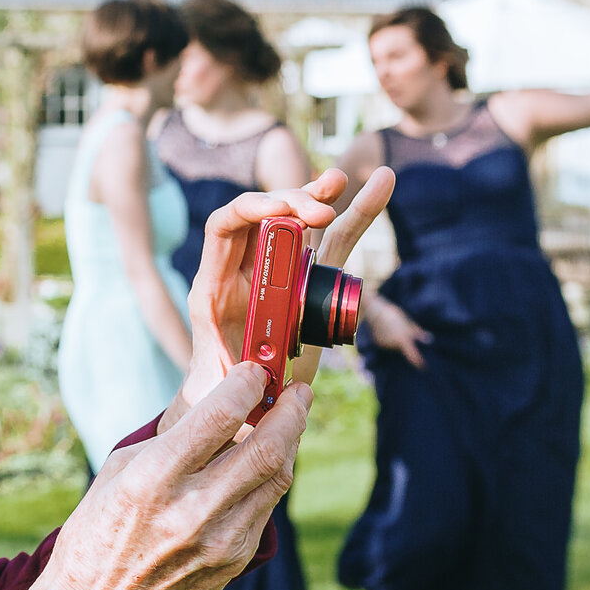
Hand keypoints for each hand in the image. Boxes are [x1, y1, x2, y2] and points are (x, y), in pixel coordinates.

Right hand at [3, 362, 307, 589]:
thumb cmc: (99, 532)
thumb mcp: (119, 470)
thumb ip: (172, 437)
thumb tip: (217, 397)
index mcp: (151, 479)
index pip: (218, 417)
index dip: (247, 384)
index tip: (256, 368)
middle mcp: (190, 510)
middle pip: (265, 448)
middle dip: (290, 410)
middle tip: (296, 390)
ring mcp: (219, 541)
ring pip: (276, 477)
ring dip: (290, 441)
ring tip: (290, 418)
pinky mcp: (235, 561)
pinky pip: (266, 507)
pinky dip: (272, 477)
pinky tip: (267, 461)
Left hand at [166, 167, 394, 425]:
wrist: (233, 411)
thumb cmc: (220, 400)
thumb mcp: (222, 390)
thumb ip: (238, 382)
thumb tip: (258, 376)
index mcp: (213, 286)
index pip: (224, 227)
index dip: (250, 209)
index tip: (282, 210)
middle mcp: (245, 272)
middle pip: (263, 217)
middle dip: (291, 203)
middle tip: (321, 210)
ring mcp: (279, 275)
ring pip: (300, 225)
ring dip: (319, 197)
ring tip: (342, 178)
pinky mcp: (310, 285)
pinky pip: (332, 245)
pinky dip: (353, 216)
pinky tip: (376, 186)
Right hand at [364, 296, 430, 368]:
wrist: (375, 311)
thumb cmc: (394, 315)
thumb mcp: (408, 322)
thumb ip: (418, 332)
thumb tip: (429, 339)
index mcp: (403, 340)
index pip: (412, 355)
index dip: (418, 362)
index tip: (423, 367)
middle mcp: (393, 345)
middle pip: (403, 350)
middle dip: (405, 347)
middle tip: (403, 336)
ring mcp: (385, 345)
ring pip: (394, 348)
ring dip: (396, 344)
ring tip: (393, 331)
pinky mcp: (378, 343)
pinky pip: (386, 345)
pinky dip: (388, 342)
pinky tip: (387, 332)